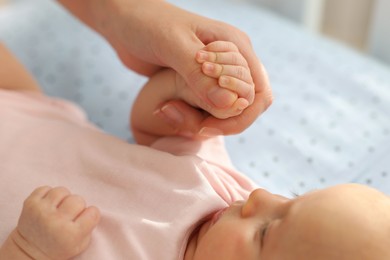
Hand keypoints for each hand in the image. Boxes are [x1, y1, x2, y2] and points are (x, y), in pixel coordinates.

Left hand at [13, 186, 99, 258]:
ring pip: (62, 191)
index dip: (90, 214)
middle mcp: (56, 222)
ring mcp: (41, 211)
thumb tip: (91, 209)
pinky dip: (48, 195)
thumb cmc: (59, 247)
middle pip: (78, 199)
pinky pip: (46, 188)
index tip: (83, 220)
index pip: (93, 212)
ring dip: (63, 198)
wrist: (30, 251)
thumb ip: (89, 226)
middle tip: (70, 215)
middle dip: (76, 206)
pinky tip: (48, 205)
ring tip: (58, 208)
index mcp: (71, 235)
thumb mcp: (80, 245)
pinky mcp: (30, 204)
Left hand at [98, 0, 271, 134]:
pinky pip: (211, 107)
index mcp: (236, 45)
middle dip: (226, 121)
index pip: (259, 91)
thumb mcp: (172, 46)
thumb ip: (199, 75)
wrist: (126, 22)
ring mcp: (218, 71)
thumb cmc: (148, 24)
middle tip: (194, 127)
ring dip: (208, 120)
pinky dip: (197, 116)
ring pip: (229, 108)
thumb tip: (229, 104)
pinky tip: (172, 111)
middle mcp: (232, 59)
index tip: (207, 124)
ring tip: (175, 115)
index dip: (242, 115)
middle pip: (248, 104)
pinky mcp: (201, 81)